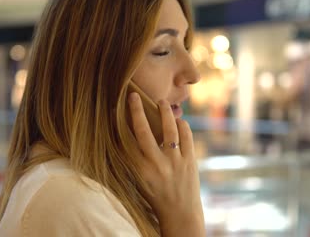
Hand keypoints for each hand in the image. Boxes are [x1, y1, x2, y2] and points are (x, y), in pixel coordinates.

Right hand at [128, 92, 204, 236]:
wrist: (180, 213)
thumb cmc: (155, 196)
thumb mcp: (139, 181)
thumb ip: (134, 160)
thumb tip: (129, 136)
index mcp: (140, 170)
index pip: (128, 141)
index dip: (123, 123)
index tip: (118, 108)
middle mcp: (157, 164)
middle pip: (144, 131)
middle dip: (138, 111)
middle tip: (134, 96)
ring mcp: (175, 162)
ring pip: (170, 129)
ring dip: (165, 112)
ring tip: (162, 102)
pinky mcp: (190, 160)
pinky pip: (187, 136)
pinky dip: (182, 125)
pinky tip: (178, 120)